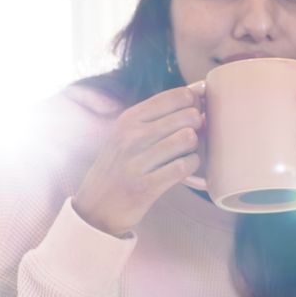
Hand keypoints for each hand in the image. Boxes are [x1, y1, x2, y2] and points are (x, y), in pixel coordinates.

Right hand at [72, 85, 204, 236]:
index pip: (178, 96)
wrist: (96, 207)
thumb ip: (160, 113)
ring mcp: (138, 161)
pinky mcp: (147, 186)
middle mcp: (132, 136)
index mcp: (129, 119)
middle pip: (188, 116)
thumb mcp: (128, 133)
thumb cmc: (119, 165)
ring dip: (193, 147)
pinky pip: (184, 166)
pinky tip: (183, 167)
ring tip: (184, 153)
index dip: (196, 103)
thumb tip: (200, 89)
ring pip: (188, 139)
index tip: (194, 113)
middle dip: (197, 126)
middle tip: (189, 137)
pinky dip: (191, 166)